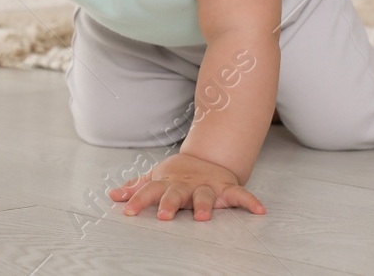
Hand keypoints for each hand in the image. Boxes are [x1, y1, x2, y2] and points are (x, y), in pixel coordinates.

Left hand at [108, 153, 265, 220]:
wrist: (209, 157)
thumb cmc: (178, 175)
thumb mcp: (156, 178)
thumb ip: (137, 188)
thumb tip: (113, 195)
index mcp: (168, 183)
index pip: (149, 190)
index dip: (138, 200)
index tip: (127, 211)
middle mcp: (186, 185)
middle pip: (176, 193)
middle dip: (170, 203)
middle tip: (165, 215)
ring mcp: (207, 186)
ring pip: (205, 195)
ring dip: (205, 205)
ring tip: (203, 216)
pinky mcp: (226, 188)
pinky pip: (240, 195)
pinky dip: (250, 202)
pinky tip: (259, 210)